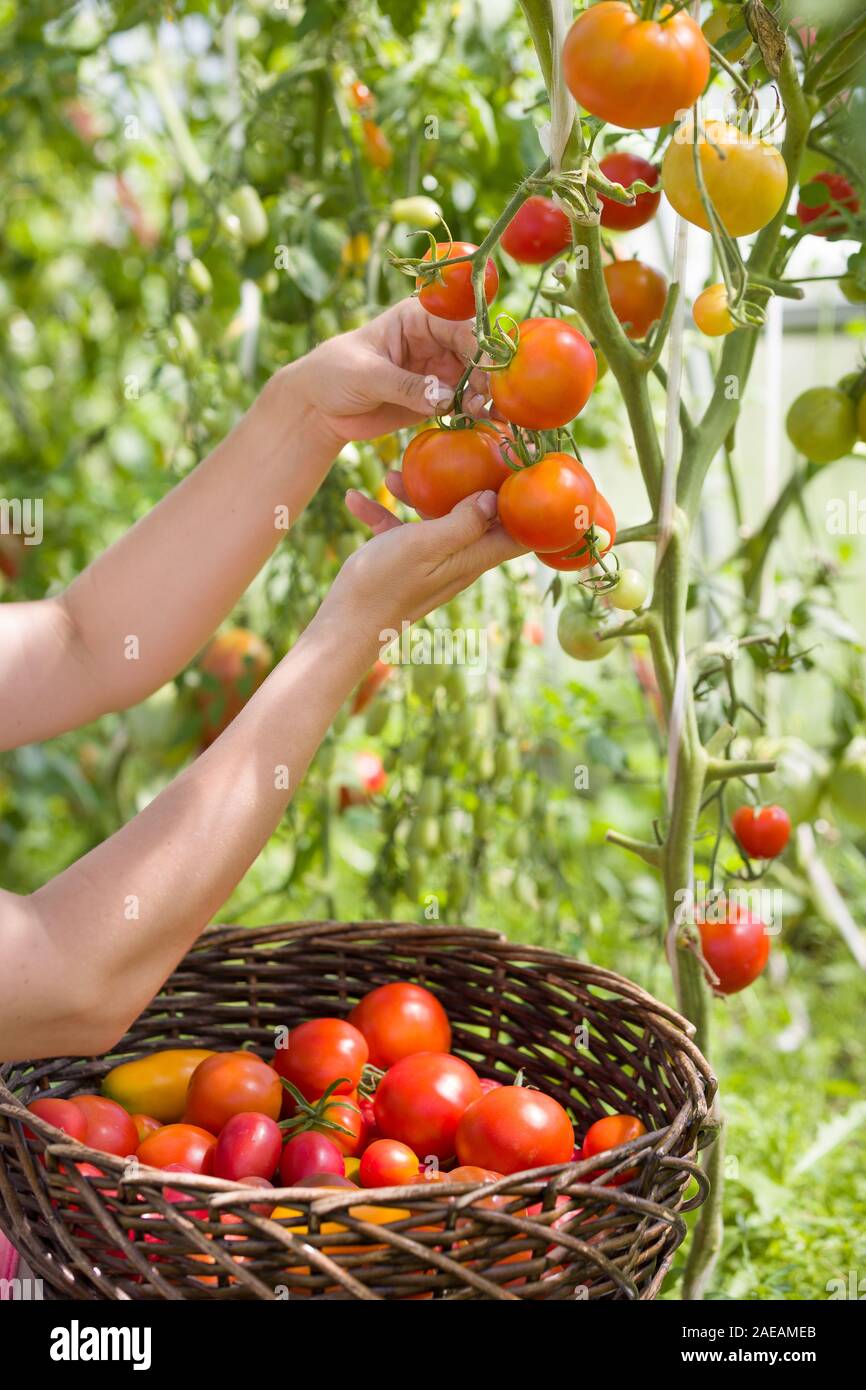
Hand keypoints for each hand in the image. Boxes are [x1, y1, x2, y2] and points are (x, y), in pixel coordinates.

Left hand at [288, 298, 489, 444]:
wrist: (318, 408)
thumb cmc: (334, 374)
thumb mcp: (366, 375)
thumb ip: (405, 386)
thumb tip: (446, 398)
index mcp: (417, 318)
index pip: (459, 326)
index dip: (478, 346)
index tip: (486, 373)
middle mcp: (434, 341)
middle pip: (474, 353)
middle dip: (486, 376)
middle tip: (488, 402)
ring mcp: (437, 371)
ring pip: (474, 380)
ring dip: (484, 398)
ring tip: (486, 416)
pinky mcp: (435, 399)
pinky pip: (462, 404)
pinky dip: (474, 414)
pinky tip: (483, 425)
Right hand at [319, 489, 525, 640]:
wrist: (345, 625)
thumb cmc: (386, 584)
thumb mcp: (426, 545)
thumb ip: (464, 522)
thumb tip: (494, 498)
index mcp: (472, 556)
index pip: (518, 534)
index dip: (528, 506)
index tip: (525, 471)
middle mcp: (457, 558)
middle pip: (479, 518)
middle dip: (474, 485)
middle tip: (468, 452)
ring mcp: (430, 561)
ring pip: (435, 518)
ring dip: (418, 494)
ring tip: (395, 473)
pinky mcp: (402, 563)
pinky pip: (398, 530)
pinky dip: (381, 514)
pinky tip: (354, 499)